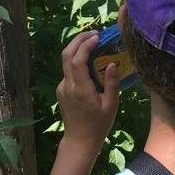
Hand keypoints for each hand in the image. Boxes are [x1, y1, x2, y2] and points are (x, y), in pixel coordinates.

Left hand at [55, 31, 119, 153]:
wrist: (79, 141)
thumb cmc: (98, 125)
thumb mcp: (111, 105)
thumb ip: (112, 84)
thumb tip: (113, 63)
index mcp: (80, 89)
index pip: (77, 60)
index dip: (85, 45)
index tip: (97, 37)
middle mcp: (67, 86)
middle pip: (66, 55)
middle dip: (78, 40)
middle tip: (94, 34)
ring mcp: (62, 87)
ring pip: (66, 61)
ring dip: (77, 48)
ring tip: (94, 43)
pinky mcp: (61, 89)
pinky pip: (68, 70)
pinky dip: (77, 60)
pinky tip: (90, 61)